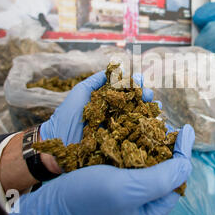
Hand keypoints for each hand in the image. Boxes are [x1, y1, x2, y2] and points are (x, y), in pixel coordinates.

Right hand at [9, 124, 194, 214]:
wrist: (44, 207)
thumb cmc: (83, 201)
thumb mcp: (128, 190)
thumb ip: (162, 178)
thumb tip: (186, 156)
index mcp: (150, 209)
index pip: (176, 177)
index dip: (183, 152)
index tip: (185, 129)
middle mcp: (139, 200)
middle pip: (161, 165)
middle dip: (162, 138)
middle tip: (162, 115)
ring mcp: (124, 189)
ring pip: (144, 157)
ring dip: (146, 132)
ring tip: (147, 114)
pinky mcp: (110, 179)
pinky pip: (126, 155)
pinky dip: (128, 137)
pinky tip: (127, 122)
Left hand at [39, 71, 154, 145]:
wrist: (58, 145)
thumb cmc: (66, 117)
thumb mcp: (80, 93)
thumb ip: (96, 81)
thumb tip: (114, 69)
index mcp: (107, 101)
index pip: (126, 90)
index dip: (135, 84)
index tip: (140, 80)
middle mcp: (115, 114)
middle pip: (136, 103)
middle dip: (145, 96)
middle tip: (149, 95)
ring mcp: (118, 130)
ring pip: (139, 119)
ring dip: (150, 111)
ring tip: (156, 107)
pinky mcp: (119, 145)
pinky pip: (136, 137)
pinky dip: (148, 130)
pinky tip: (155, 124)